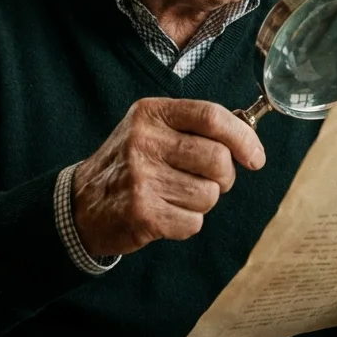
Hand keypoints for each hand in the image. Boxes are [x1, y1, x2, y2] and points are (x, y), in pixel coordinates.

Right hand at [72, 98, 265, 256]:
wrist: (82, 204)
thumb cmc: (129, 164)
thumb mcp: (151, 130)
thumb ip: (193, 129)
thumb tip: (248, 142)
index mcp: (151, 113)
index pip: (211, 116)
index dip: (243, 137)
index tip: (255, 157)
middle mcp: (144, 141)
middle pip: (217, 159)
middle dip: (224, 177)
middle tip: (210, 181)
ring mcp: (141, 178)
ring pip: (209, 195)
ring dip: (202, 202)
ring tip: (176, 196)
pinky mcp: (143, 212)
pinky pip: (194, 222)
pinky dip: (187, 223)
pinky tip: (164, 213)